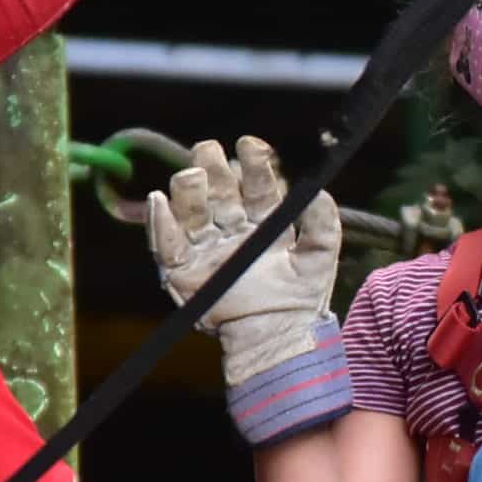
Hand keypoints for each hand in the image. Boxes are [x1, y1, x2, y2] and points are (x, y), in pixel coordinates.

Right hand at [147, 137, 337, 383]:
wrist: (278, 337)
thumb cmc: (301, 300)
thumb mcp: (319, 255)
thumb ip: (322, 221)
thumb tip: (317, 190)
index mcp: (262, 223)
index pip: (255, 186)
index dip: (253, 164)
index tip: (251, 145)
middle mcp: (231, 231)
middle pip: (217, 192)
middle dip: (213, 169)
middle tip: (209, 150)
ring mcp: (206, 250)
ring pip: (191, 212)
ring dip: (188, 190)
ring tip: (192, 176)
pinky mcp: (184, 272)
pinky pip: (168, 245)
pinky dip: (160, 224)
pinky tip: (159, 201)